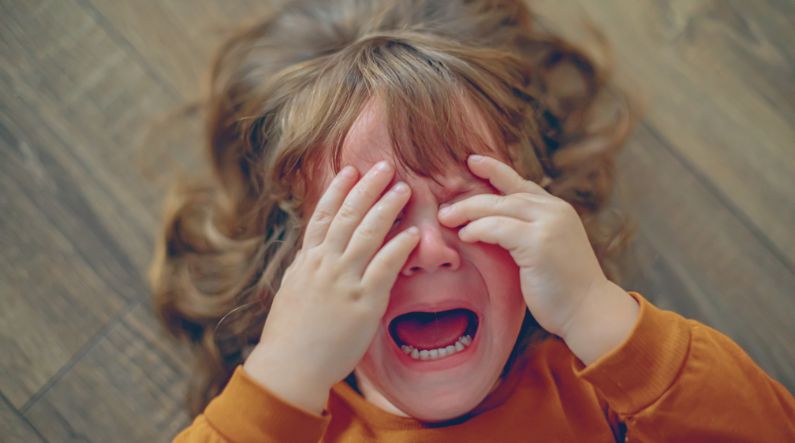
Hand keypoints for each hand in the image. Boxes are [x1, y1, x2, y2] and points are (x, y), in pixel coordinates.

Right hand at [244, 161, 419, 413]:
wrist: (290, 366)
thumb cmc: (290, 333)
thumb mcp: (292, 290)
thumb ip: (306, 266)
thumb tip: (314, 248)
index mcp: (306, 260)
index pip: (322, 216)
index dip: (338, 190)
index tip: (350, 170)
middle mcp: (324, 265)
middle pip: (347, 216)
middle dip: (367, 188)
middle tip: (385, 166)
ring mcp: (344, 282)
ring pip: (367, 234)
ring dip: (387, 208)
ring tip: (404, 189)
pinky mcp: (363, 303)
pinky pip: (385, 268)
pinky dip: (399, 247)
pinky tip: (413, 233)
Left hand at [437, 155, 637, 362]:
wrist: (589, 311)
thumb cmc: (563, 288)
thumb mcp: (545, 250)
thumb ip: (526, 232)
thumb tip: (490, 225)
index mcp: (557, 209)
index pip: (520, 183)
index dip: (495, 170)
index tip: (472, 161)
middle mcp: (555, 210)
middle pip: (504, 194)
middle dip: (470, 198)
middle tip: (444, 208)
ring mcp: (549, 224)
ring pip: (498, 207)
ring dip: (468, 212)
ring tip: (446, 219)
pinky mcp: (539, 242)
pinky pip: (498, 228)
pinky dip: (478, 229)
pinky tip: (465, 235)